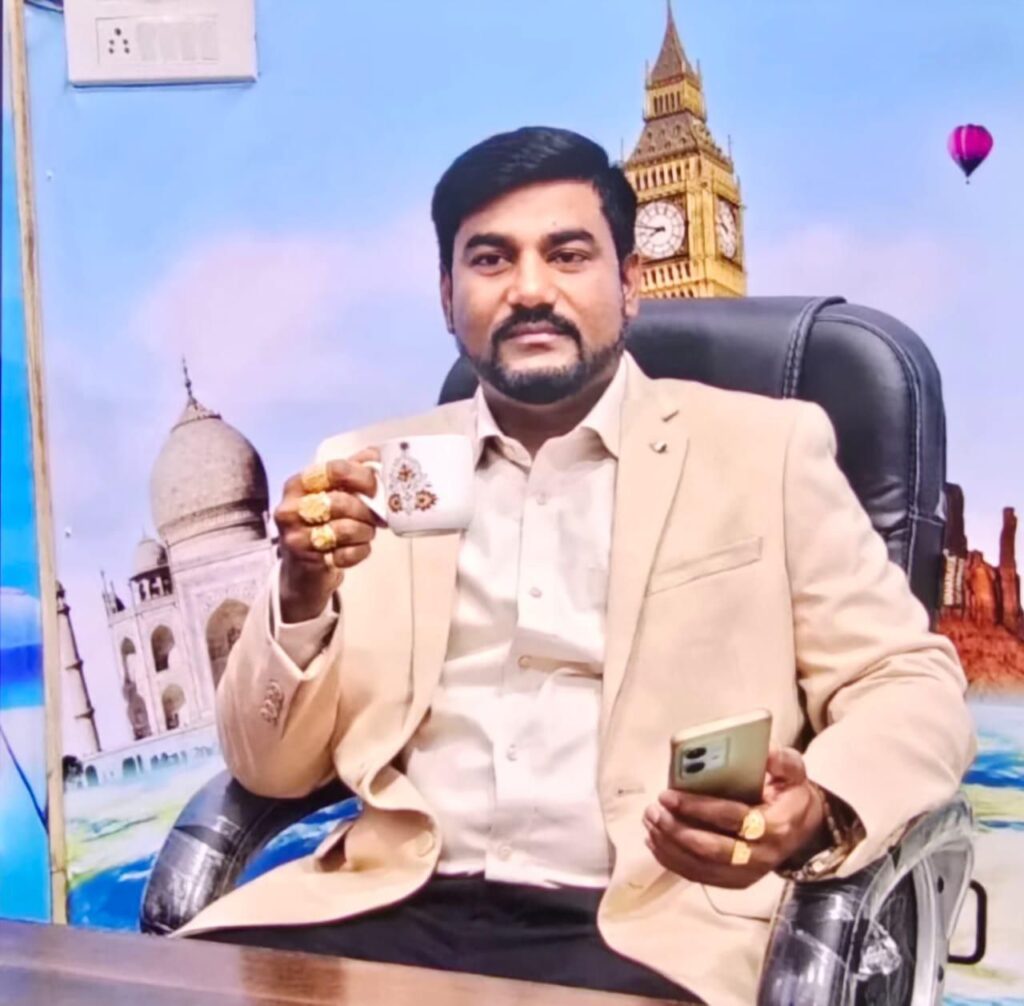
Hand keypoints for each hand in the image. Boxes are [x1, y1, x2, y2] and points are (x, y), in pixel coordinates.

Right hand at [274, 448, 382, 621]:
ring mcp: (295, 537)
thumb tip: (377, 454)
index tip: (375, 489)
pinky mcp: (306, 562)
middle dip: (367, 511)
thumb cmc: (322, 522)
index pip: (335, 469)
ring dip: (365, 531)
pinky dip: (360, 551)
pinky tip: (357, 548)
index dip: (363, 478)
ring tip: (366, 531)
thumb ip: (354, 469)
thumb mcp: (333, 490)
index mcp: (298, 483)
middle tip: (376, 517)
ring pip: (345, 529)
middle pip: (341, 502)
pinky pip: (345, 555)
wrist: (304, 568)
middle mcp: (290, 508)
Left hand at [642, 748, 828, 888]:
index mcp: (775, 826)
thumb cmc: (790, 794)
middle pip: (711, 848)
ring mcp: (748, 873)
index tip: (668, 794)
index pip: (731, 818)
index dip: (697, 807)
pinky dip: (672, 860)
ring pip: (701, 865)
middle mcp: (762, 855)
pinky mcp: (735, 882)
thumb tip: (762, 751)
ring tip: (649, 820)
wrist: (803, 828)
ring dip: (669, 845)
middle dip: (676, 829)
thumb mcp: (794, 771)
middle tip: (653, 809)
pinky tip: (654, 841)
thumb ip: (782, 760)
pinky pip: (698, 876)